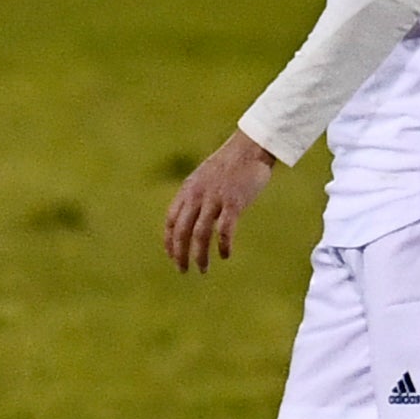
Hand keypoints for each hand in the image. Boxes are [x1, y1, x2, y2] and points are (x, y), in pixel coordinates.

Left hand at [164, 132, 276, 272]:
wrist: (250, 147)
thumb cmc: (230, 164)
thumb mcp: (204, 177)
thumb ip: (196, 195)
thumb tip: (192, 216)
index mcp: (188, 190)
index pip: (171, 221)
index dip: (169, 242)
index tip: (172, 256)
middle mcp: (197, 195)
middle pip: (181, 231)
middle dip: (180, 254)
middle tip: (183, 271)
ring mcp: (214, 199)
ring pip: (200, 234)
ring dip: (199, 255)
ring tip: (202, 269)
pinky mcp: (233, 202)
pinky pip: (224, 230)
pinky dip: (223, 245)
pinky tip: (225, 255)